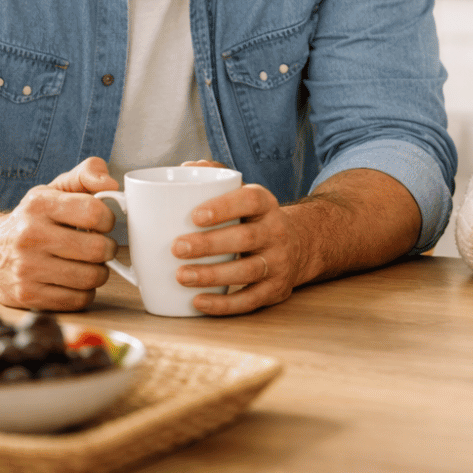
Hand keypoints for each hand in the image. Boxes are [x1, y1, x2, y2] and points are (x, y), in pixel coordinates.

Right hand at [0, 156, 119, 311]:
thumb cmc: (30, 220)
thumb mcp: (54, 189)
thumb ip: (86, 174)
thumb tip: (112, 184)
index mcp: (39, 205)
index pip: (94, 212)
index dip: (108, 219)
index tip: (102, 223)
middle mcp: (30, 236)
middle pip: (97, 249)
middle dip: (106, 249)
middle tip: (99, 247)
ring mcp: (26, 269)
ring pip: (90, 277)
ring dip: (98, 272)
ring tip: (87, 264)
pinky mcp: (28, 296)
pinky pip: (78, 300)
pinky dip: (84, 292)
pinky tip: (74, 280)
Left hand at [169, 183, 302, 314]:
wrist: (297, 246)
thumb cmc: (254, 219)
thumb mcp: (243, 194)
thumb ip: (216, 177)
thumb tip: (187, 167)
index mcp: (265, 204)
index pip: (250, 200)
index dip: (223, 207)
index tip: (194, 216)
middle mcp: (276, 231)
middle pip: (245, 238)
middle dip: (208, 244)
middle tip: (176, 247)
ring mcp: (279, 262)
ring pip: (248, 270)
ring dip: (212, 275)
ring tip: (181, 275)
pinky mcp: (276, 289)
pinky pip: (250, 300)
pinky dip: (223, 304)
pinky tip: (198, 302)